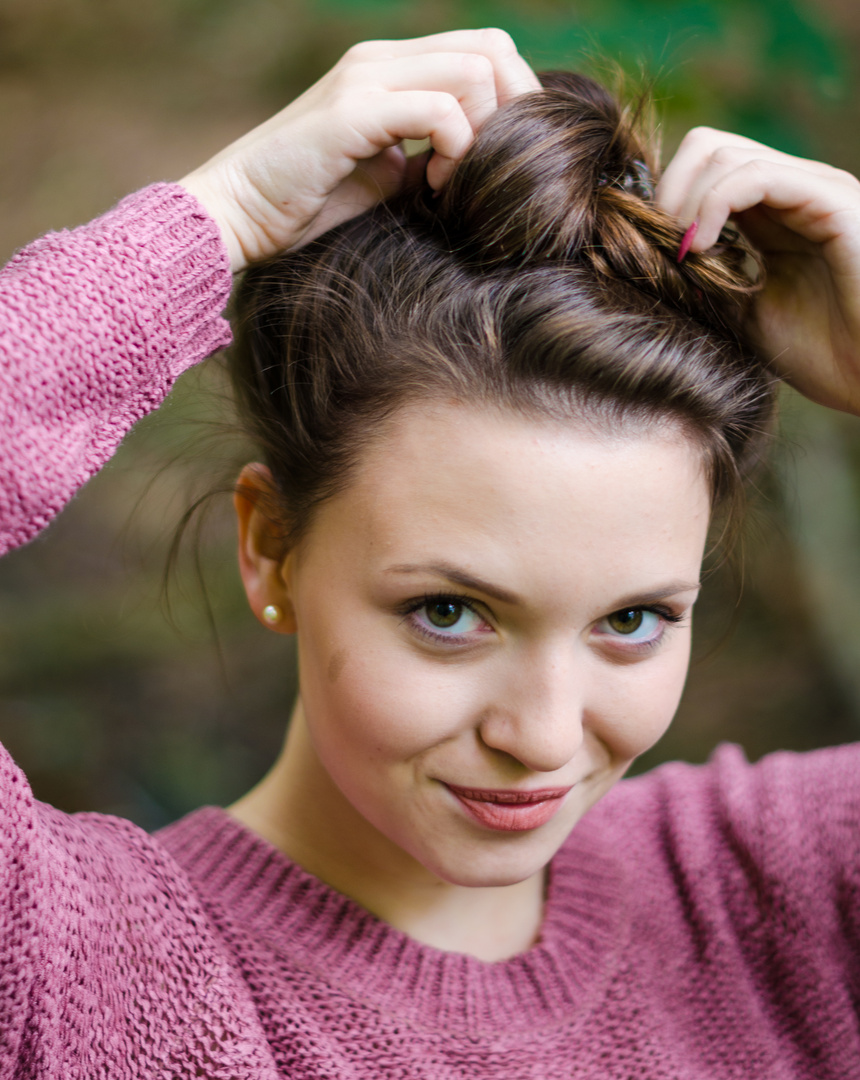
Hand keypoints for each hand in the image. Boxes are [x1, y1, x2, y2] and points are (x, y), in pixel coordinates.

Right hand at [179, 29, 538, 273]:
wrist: (237, 215)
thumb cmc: (305, 205)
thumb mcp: (384, 175)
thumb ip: (427, 155)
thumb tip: (478, 164)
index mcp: (389, 68)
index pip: (484, 49)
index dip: (510, 100)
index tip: (493, 159)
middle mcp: (379, 59)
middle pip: (492, 47)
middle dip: (512, 110)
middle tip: (490, 166)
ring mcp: (365, 78)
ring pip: (473, 71)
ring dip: (481, 134)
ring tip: (450, 181)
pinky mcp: (352, 110)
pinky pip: (438, 111)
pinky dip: (454, 150)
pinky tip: (431, 185)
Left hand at [656, 128, 859, 415]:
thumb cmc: (824, 356)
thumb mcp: (745, 315)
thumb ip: (708, 280)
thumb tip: (653, 259)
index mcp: (771, 215)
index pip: (703, 169)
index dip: (664, 201)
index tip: (646, 247)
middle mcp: (793, 191)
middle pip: (707, 146)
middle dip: (666, 192)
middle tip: (656, 245)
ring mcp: (814, 189)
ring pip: (724, 153)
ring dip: (684, 201)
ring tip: (681, 253)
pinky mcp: (831, 198)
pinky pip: (756, 176)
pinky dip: (714, 204)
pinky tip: (702, 247)